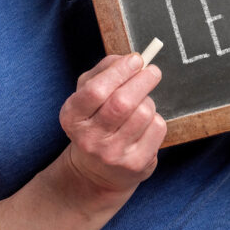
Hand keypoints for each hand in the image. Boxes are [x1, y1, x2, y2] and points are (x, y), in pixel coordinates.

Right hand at [58, 53, 166, 194]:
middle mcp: (89, 138)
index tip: (136, 60)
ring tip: (142, 104)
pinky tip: (145, 124)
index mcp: (72, 116)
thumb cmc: (95, 119)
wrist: (97, 170)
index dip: (119, 71)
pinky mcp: (136, 164)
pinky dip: (156, 119)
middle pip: (123, 102)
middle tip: (152, 71)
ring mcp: (113, 154)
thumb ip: (105, 69)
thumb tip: (131, 59)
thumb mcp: (88, 92)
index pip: (96, 91)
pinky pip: (157, 128)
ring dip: (148, 101)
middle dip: (143, 81)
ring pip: (144, 113)